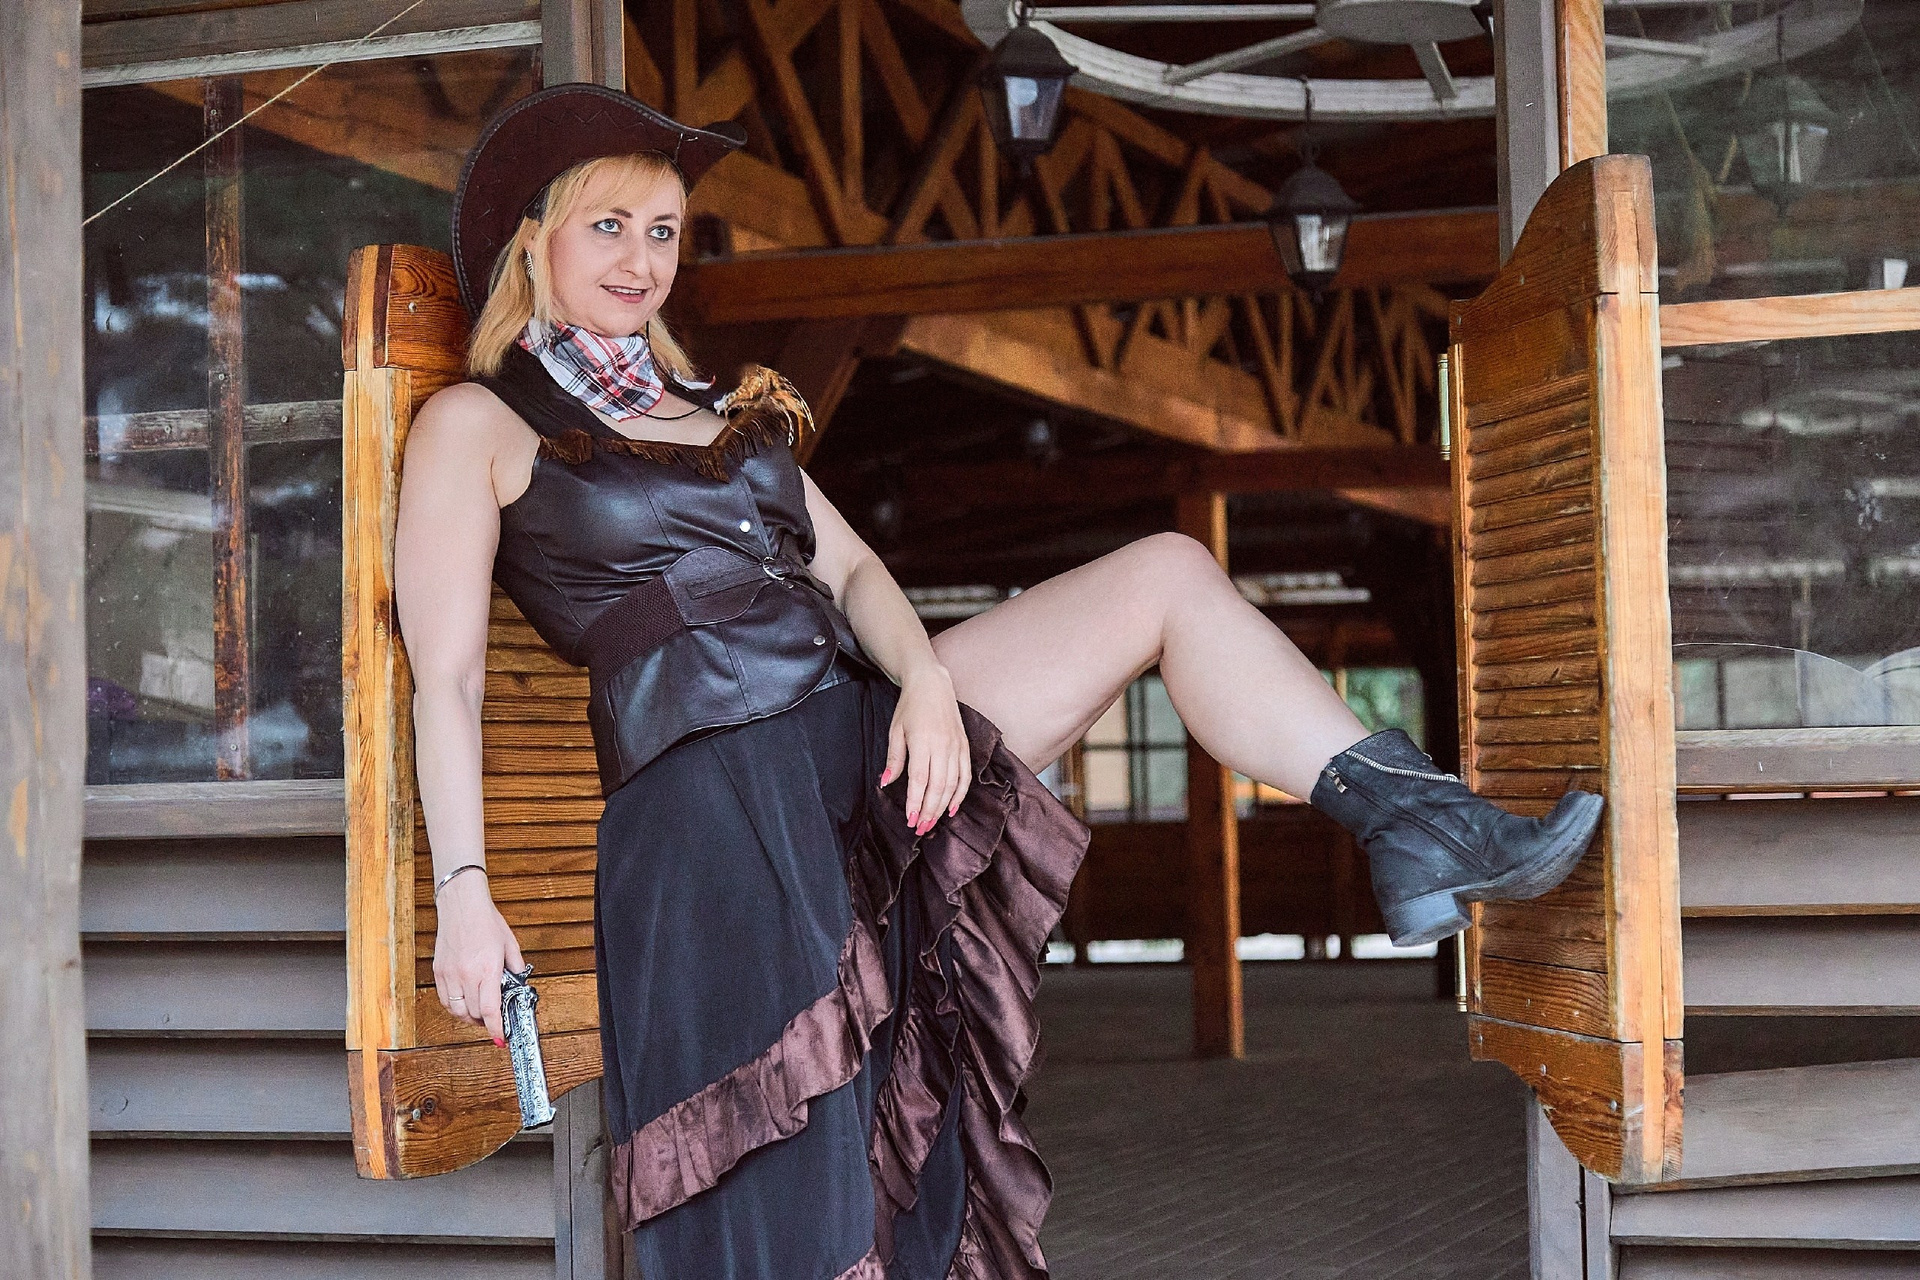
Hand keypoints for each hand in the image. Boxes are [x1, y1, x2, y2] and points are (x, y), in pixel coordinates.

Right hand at [431, 870, 525, 1045]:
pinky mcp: (439, 971)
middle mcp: (467, 974)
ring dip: (469, 1017)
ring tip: (479, 1013)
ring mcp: (450, 974)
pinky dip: (455, 1007)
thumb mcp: (510, 944)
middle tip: (494, 1019)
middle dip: (486, 1021)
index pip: (491, 1009)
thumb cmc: (486, 921)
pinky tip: (464, 1002)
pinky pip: (445, 999)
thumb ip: (515, 968)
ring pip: (457, 1011)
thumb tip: (518, 985)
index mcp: (487, 968)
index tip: (500, 1037)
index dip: (496, 1028)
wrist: (461, 904)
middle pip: (475, 1013)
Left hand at [881, 663, 970, 836]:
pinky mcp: (965, 746)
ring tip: (932, 822)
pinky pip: (965, 775)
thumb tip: (886, 783)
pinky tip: (952, 807)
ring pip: (953, 783)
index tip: (910, 819)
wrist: (932, 684)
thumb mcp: (895, 730)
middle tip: (920, 827)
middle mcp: (942, 745)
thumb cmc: (910, 707)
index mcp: (922, 741)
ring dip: (943, 806)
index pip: (920, 779)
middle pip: (938, 786)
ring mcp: (956, 746)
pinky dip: (961, 793)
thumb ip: (894, 758)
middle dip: (929, 810)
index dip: (916, 802)